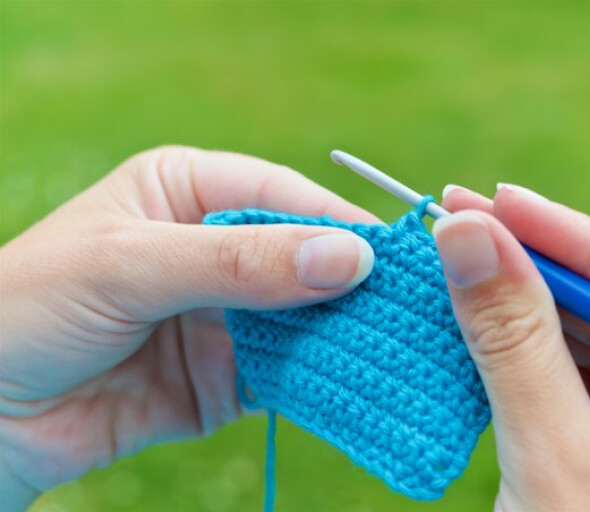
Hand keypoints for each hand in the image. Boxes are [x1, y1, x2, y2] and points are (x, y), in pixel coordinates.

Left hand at [0, 146, 377, 509]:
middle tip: (413, 305)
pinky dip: (324, 379)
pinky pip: (289, 372)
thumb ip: (238, 262)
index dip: (336, 222)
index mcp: (188, 193)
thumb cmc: (31, 308)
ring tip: (403, 347)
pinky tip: (362, 383)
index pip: (280, 196)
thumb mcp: (132, 265)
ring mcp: (225, 315)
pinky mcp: (229, 375)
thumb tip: (348, 257)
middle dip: (351, 283)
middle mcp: (214, 249)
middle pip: (303, 257)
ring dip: (346, 332)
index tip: (388, 256)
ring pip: (304, 317)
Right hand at [435, 185, 589, 510]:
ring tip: (458, 266)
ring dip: (524, 304)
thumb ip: (515, 346)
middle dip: (540, 267)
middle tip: (462, 223)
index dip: (579, 240)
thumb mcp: (556, 462)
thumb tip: (466, 235)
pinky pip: (573, 371)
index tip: (499, 203)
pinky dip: (522, 347)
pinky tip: (478, 319)